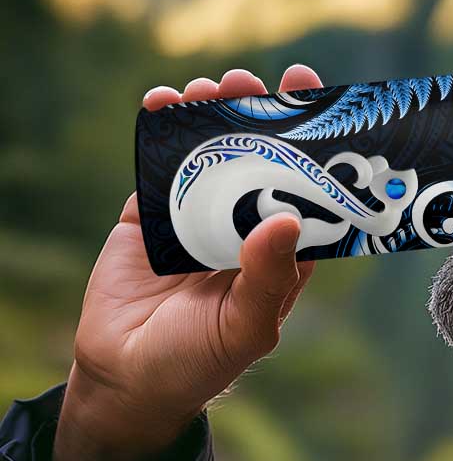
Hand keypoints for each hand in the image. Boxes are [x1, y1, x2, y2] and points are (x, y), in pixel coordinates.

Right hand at [52, 65, 323, 460]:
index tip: (316, 101)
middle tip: (256, 81)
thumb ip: (268, 277)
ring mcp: (197, 217)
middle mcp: (245, 227)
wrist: (127, 378)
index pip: (306, 189)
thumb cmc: (200, 361)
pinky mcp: (151, 215)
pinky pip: (159, 165)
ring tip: (211, 87)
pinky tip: (164, 103)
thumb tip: (285, 219)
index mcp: (281, 253)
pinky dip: (161, 131)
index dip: (313, 146)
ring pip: (211, 153)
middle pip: (260, 159)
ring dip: (212, 114)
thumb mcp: (246, 326)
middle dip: (259, 116)